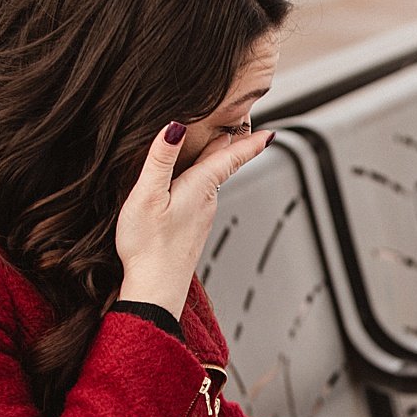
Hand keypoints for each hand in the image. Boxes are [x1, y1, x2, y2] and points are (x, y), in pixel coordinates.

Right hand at [115, 122, 273, 315]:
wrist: (155, 289)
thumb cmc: (148, 246)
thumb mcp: (147, 195)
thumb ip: (160, 159)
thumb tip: (174, 126)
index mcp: (199, 187)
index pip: (230, 157)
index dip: (250, 143)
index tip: (270, 133)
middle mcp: (206, 201)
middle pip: (222, 166)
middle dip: (230, 145)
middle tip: (241, 128)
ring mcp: (201, 217)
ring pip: (211, 181)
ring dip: (215, 162)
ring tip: (216, 144)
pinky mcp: (192, 230)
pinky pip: (200, 196)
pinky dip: (200, 181)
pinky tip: (189, 182)